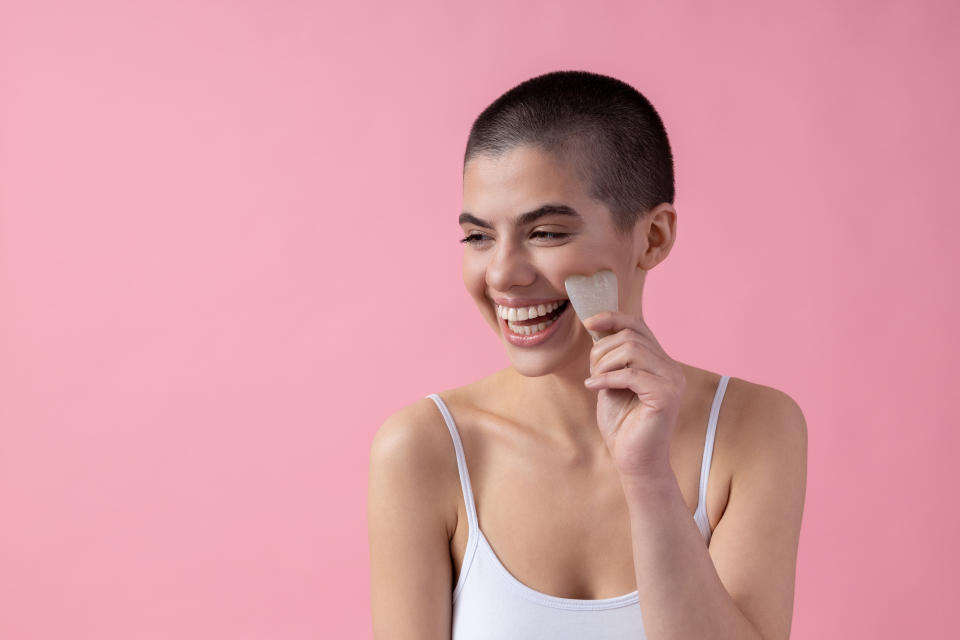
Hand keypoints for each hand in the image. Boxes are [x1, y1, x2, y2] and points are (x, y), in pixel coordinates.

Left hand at [582, 311, 686, 477]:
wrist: (633, 459)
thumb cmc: (622, 424)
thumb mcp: (611, 382)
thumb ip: (610, 358)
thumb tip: (596, 328)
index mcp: (660, 361)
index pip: (638, 325)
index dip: (613, 317)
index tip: (589, 322)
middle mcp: (670, 367)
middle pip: (631, 336)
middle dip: (602, 349)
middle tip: (592, 371)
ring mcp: (672, 381)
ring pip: (631, 350)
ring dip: (604, 363)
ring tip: (595, 380)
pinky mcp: (666, 396)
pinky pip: (630, 374)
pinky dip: (606, 378)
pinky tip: (593, 387)